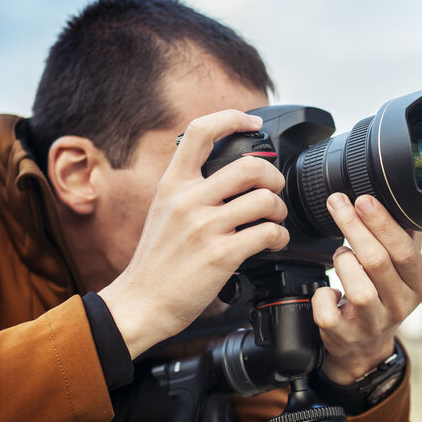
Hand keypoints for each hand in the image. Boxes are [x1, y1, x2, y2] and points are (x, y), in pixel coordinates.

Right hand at [99, 111, 289, 357]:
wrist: (141, 303)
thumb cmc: (157, 261)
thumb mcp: (163, 210)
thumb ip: (189, 188)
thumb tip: (225, 172)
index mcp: (172, 184)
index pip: (200, 131)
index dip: (232, 118)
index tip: (252, 123)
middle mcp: (188, 200)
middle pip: (249, 166)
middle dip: (273, 176)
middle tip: (274, 189)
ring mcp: (205, 227)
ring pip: (264, 200)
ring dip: (279, 210)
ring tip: (274, 220)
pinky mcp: (222, 255)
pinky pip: (268, 233)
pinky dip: (280, 236)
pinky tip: (273, 241)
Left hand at [312, 193, 421, 383]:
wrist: (366, 347)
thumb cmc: (384, 296)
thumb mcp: (403, 270)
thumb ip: (405, 238)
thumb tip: (399, 199)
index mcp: (419, 284)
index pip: (405, 251)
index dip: (383, 224)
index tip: (364, 200)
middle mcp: (400, 306)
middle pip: (377, 262)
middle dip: (354, 227)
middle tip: (338, 203)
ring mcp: (372, 324)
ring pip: (357, 288)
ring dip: (343, 261)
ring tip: (341, 253)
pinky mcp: (345, 336)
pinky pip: (328, 311)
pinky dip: (322, 294)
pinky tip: (329, 289)